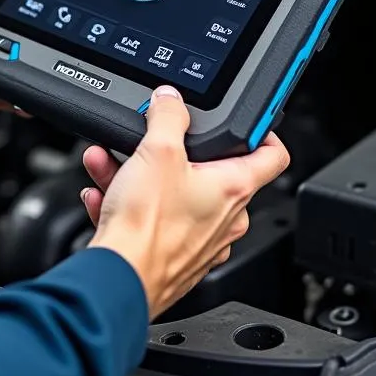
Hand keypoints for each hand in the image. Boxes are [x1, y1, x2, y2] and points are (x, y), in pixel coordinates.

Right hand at [82, 86, 289, 319]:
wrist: (120, 276)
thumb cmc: (149, 226)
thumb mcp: (157, 151)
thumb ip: (167, 116)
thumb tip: (171, 100)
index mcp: (234, 188)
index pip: (272, 154)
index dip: (263, 130)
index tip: (247, 121)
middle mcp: (226, 218)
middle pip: (206, 170)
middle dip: (167, 152)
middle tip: (145, 141)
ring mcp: (201, 240)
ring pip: (172, 193)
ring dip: (137, 174)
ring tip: (108, 164)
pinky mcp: (174, 256)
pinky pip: (153, 218)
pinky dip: (127, 203)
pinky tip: (102, 195)